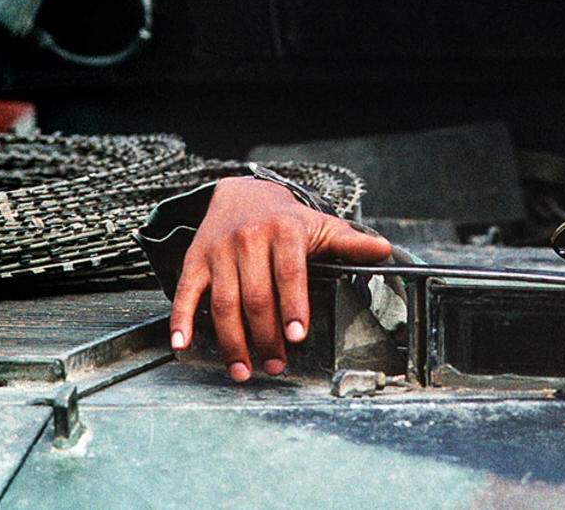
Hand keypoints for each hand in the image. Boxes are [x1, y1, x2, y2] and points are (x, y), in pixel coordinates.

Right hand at [168, 177, 390, 380]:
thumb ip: (350, 243)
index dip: (293, 305)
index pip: (290, 273)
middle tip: (276, 365)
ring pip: (223, 302)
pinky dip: (181, 320)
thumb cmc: (287, 220)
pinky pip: (185, 292)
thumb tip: (384, 251)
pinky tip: (183, 345)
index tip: (298, 335)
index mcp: (284, 231)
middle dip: (266, 336)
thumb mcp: (321, 226)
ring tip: (244, 370)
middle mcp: (249, 238)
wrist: (241, 194)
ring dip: (233, 341)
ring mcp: (218, 250)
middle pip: (256, 296)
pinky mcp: (194, 259)